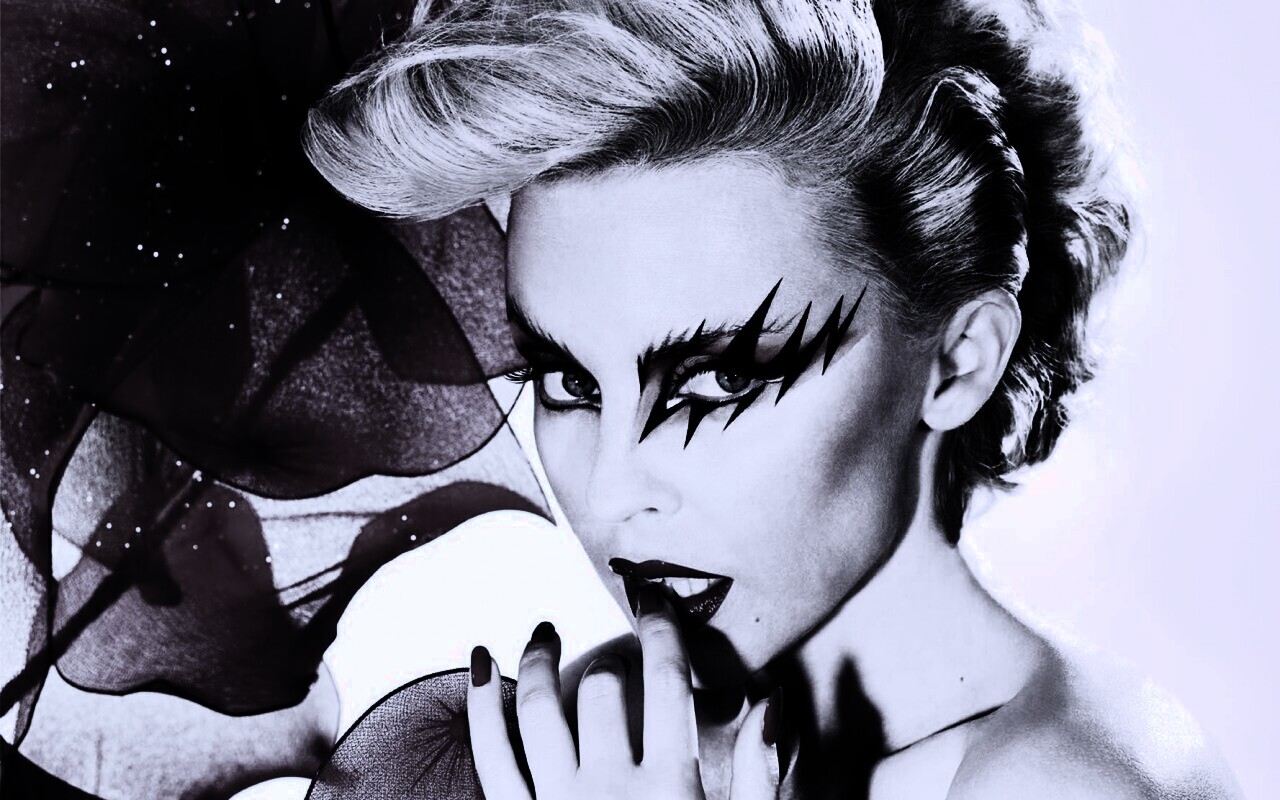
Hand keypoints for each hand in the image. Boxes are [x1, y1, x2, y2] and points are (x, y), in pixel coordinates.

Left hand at [467, 582, 783, 798]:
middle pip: (604, 688)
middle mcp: (607, 789)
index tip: (657, 600)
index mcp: (670, 790)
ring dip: (537, 658)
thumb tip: (772, 701)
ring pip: (538, 708)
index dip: (662, 629)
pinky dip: (480, 705)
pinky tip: (479, 664)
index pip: (667, 682)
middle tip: (622, 651)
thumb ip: (760, 777)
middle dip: (615, 658)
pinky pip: (490, 755)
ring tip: (542, 630)